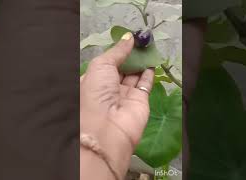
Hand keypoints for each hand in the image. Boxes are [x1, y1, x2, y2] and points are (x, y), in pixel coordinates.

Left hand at [80, 32, 154, 146]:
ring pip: (133, 74)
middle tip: (141, 40)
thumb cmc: (96, 92)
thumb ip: (117, 51)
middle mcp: (108, 89)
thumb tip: (129, 37)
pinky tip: (152, 59)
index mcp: (93, 81)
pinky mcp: (140, 101)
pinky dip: (149, 72)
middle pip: (121, 68)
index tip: (127, 39)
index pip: (105, 64)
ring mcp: (124, 95)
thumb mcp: (101, 66)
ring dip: (140, 61)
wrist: (108, 128)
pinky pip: (145, 83)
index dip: (115, 52)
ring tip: (148, 45)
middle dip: (129, 55)